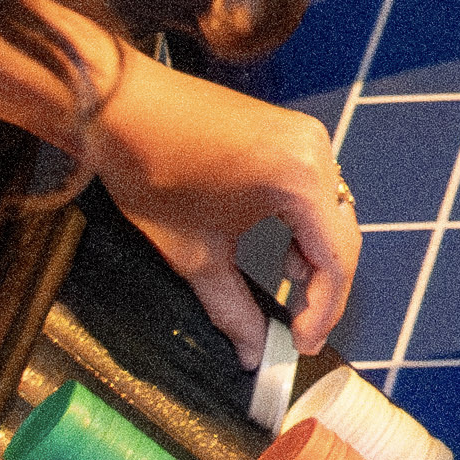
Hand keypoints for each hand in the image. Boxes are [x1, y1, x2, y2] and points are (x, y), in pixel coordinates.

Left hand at [92, 53, 367, 360]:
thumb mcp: (194, 252)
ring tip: (289, 287)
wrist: (117, 107)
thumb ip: (233, 309)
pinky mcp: (289, 131)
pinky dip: (305, 224)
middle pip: (341, 235)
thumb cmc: (151, 172)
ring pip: (332, 212)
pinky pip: (316, 188)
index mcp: (300, 177)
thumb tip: (254, 352)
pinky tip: (282, 247)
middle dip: (324, 288)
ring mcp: (305, 135)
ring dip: (316, 254)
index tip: (301, 344)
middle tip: (300, 329)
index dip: (324, 310)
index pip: (336, 258)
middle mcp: (316, 150)